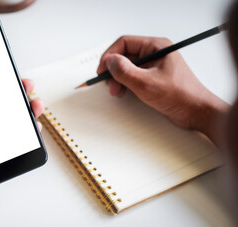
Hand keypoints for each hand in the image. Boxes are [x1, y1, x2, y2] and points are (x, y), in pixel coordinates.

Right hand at [96, 36, 228, 145]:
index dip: (110, 55)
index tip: (102, 69)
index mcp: (156, 47)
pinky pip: (133, 76)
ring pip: (127, 67)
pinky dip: (125, 84)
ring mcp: (153, 66)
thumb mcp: (146, 83)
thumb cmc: (180, 95)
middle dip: (113, 70)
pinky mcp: (153, 78)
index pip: (125, 43)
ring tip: (116, 91)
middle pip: (124, 55)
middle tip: (108, 83)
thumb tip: (110, 62)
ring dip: (117, 79)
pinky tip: (124, 93)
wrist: (196, 111)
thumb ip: (125, 71)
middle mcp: (154, 53)